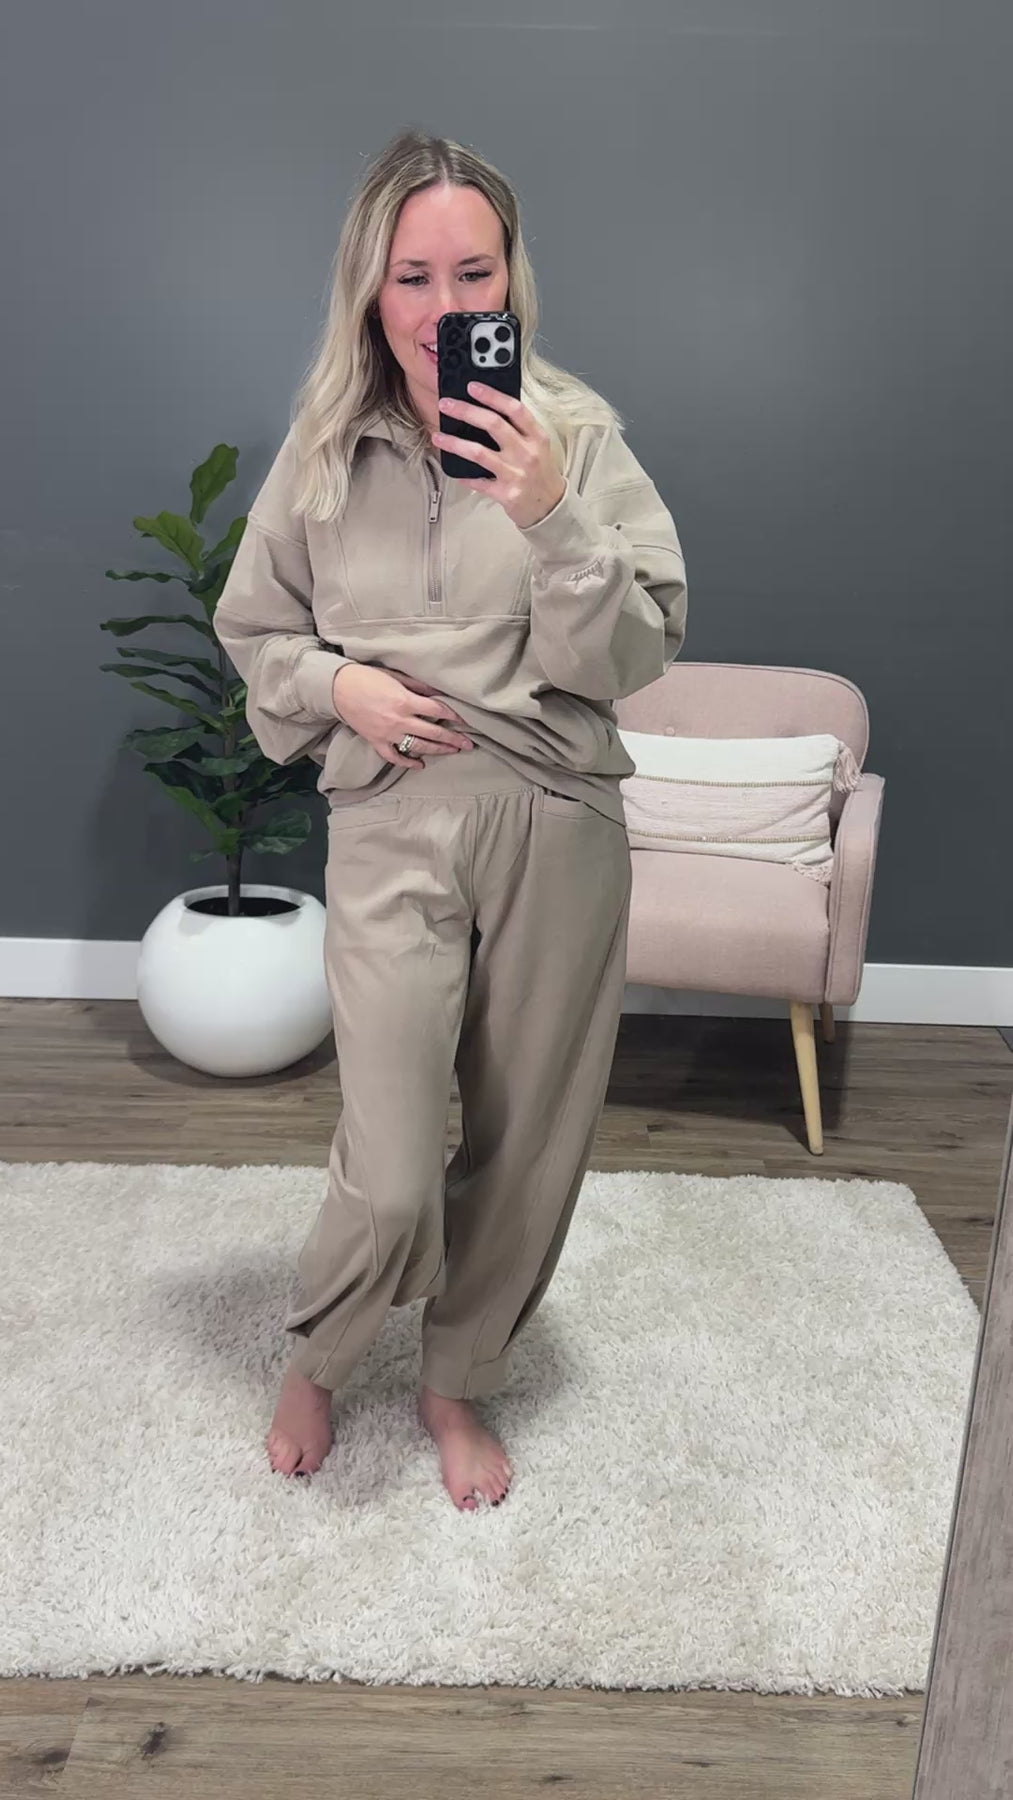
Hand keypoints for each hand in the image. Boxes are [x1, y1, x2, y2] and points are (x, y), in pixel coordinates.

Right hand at [331, 664, 473, 768]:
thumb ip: (418, 686)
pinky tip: (420, 765)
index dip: (454, 715)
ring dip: (437, 750)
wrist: (338, 689)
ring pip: (418, 746)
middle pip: (433, 732)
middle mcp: (400, 720)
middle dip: (453, 738)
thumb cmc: (367, 678)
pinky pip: (395, 757)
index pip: (437, 710)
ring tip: (452, 751)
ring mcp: (388, 734)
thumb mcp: (396, 677)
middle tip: (468, 744)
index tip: (466, 720)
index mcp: (405, 701)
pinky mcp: (377, 742)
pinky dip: (408, 762)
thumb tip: (437, 692)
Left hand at [431, 380, 566, 528]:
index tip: (472, 387)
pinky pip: (478, 482)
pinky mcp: (505, 494)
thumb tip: (486, 410)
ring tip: (437, 437)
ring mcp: (515, 474)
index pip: (514, 409)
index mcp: (536, 437)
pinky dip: (464, 476)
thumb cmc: (541, 472)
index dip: (492, 395)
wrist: (550, 506)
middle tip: (446, 404)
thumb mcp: (538, 445)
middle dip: (466, 411)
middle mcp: (526, 453)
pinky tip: (453, 470)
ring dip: (454, 443)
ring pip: (479, 452)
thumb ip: (518, 429)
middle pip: (493, 425)